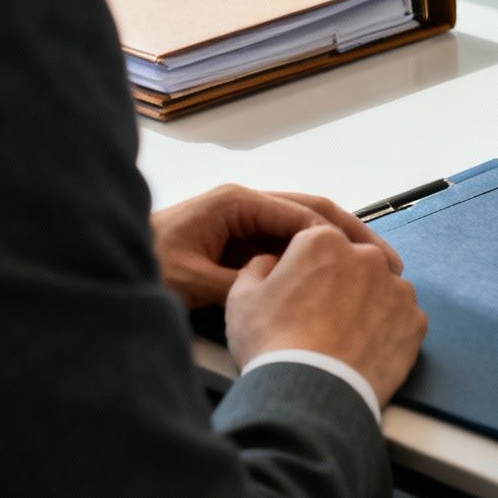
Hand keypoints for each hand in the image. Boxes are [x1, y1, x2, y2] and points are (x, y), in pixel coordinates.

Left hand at [151, 186, 399, 309]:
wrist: (108, 263)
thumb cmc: (144, 264)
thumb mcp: (191, 282)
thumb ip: (238, 286)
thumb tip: (281, 294)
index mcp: (236, 203)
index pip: (302, 214)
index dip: (340, 238)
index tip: (370, 261)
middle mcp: (245, 205)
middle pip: (312, 214)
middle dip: (353, 236)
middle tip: (389, 262)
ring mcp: (243, 222)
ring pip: (303, 230)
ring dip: (338, 248)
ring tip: (374, 271)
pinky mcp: (240, 241)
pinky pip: (286, 246)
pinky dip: (315, 260)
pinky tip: (337, 280)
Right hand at [225, 223, 424, 404]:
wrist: (311, 394)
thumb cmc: (273, 343)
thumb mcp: (242, 297)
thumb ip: (258, 267)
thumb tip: (270, 262)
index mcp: (323, 241)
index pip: (316, 244)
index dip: (304, 269)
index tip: (298, 293)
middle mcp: (367, 257)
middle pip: (352, 263)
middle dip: (339, 283)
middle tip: (320, 318)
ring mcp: (397, 290)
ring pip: (380, 290)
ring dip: (367, 305)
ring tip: (344, 337)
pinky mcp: (416, 322)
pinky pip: (400, 319)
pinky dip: (387, 331)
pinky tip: (365, 349)